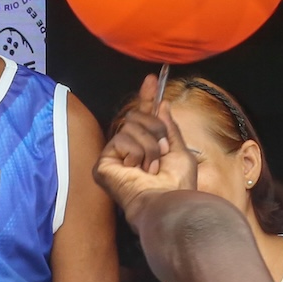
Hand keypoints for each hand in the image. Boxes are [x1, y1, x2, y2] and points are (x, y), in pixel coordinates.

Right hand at [93, 74, 196, 216]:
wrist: (167, 202)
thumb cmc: (176, 185)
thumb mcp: (179, 150)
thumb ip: (168, 127)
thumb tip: (161, 103)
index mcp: (146, 149)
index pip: (143, 117)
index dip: (146, 98)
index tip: (151, 79)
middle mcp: (128, 152)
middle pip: (136, 116)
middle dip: (155, 129)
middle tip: (163, 149)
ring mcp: (114, 157)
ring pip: (130, 127)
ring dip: (149, 145)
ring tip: (152, 167)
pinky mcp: (103, 165)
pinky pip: (120, 140)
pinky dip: (136, 153)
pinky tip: (137, 170)